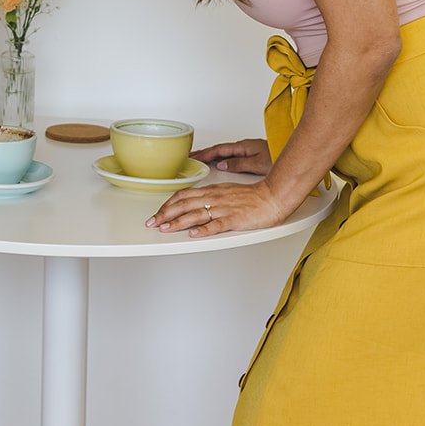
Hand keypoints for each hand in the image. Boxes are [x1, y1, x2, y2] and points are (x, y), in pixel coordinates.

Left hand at [146, 179, 285, 237]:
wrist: (271, 197)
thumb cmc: (251, 196)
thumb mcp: (225, 191)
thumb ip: (209, 196)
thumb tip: (194, 203)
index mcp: (212, 191)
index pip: (183, 195)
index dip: (168, 204)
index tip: (158, 213)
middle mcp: (214, 198)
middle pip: (184, 204)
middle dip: (166, 214)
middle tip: (153, 223)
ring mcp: (224, 209)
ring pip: (196, 214)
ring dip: (178, 222)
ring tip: (165, 229)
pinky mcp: (234, 220)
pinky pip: (216, 224)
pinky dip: (203, 230)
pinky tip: (194, 234)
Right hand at [192, 137, 271, 175]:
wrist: (293, 159)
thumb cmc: (279, 159)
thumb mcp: (258, 164)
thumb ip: (239, 164)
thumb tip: (222, 164)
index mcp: (243, 147)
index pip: (219, 149)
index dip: (205, 153)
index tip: (193, 156)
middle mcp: (243, 147)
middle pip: (219, 149)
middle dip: (204, 152)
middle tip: (189, 156)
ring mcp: (246, 150)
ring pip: (223, 152)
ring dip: (211, 155)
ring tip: (199, 159)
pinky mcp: (250, 155)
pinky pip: (229, 155)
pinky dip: (219, 157)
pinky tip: (217, 163)